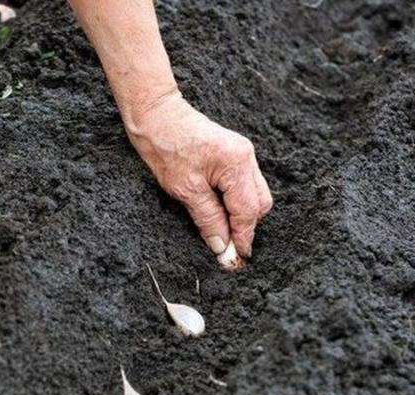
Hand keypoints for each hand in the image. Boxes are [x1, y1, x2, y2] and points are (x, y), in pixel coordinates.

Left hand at [126, 91, 272, 263]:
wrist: (155, 114)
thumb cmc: (165, 146)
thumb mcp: (185, 189)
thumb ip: (208, 219)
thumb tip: (221, 246)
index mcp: (237, 164)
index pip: (248, 211)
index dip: (243, 237)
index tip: (236, 258)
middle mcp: (246, 157)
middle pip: (259, 203)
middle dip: (246, 226)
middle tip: (227, 247)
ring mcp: (241, 153)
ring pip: (253, 194)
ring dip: (240, 214)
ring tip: (220, 230)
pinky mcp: (232, 154)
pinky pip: (243, 184)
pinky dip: (234, 201)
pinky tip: (218, 211)